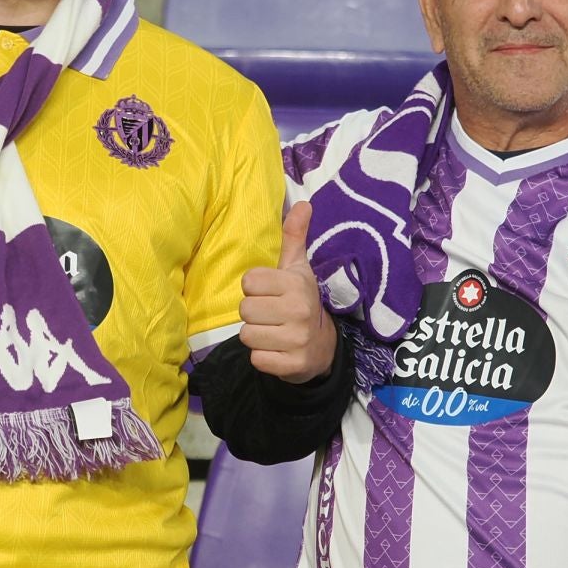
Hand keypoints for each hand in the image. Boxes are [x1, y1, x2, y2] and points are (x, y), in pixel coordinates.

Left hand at [238, 202, 336, 382]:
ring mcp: (297, 340)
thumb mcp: (298, 269)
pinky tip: (276, 350)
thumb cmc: (301, 301)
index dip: (255, 289)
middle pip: (244, 310)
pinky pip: (256, 359)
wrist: (322, 347)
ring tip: (273, 332)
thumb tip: (303, 202)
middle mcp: (298, 311)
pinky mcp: (292, 365)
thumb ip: (294, 236)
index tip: (270, 293)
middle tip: (271, 315)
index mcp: (296, 284)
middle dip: (253, 314)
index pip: (249, 282)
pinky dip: (262, 357)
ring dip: (256, 336)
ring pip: (246, 335)